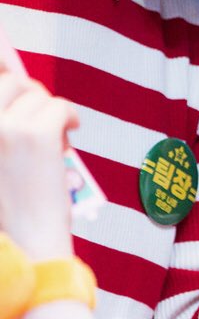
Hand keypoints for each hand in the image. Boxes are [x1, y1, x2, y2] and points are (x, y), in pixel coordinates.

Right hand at [0, 59, 79, 259]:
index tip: (14, 82)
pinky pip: (60, 106)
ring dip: (51, 112)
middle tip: (42, 115)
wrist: (24, 240)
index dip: (4, 78)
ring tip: (54, 137)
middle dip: (31, 94)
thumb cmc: (10, 206)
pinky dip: (70, 116)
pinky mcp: (38, 135)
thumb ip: (2, 132)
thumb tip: (14, 89)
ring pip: (39, 95)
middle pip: (10, 82)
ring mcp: (5, 128)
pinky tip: (71, 130)